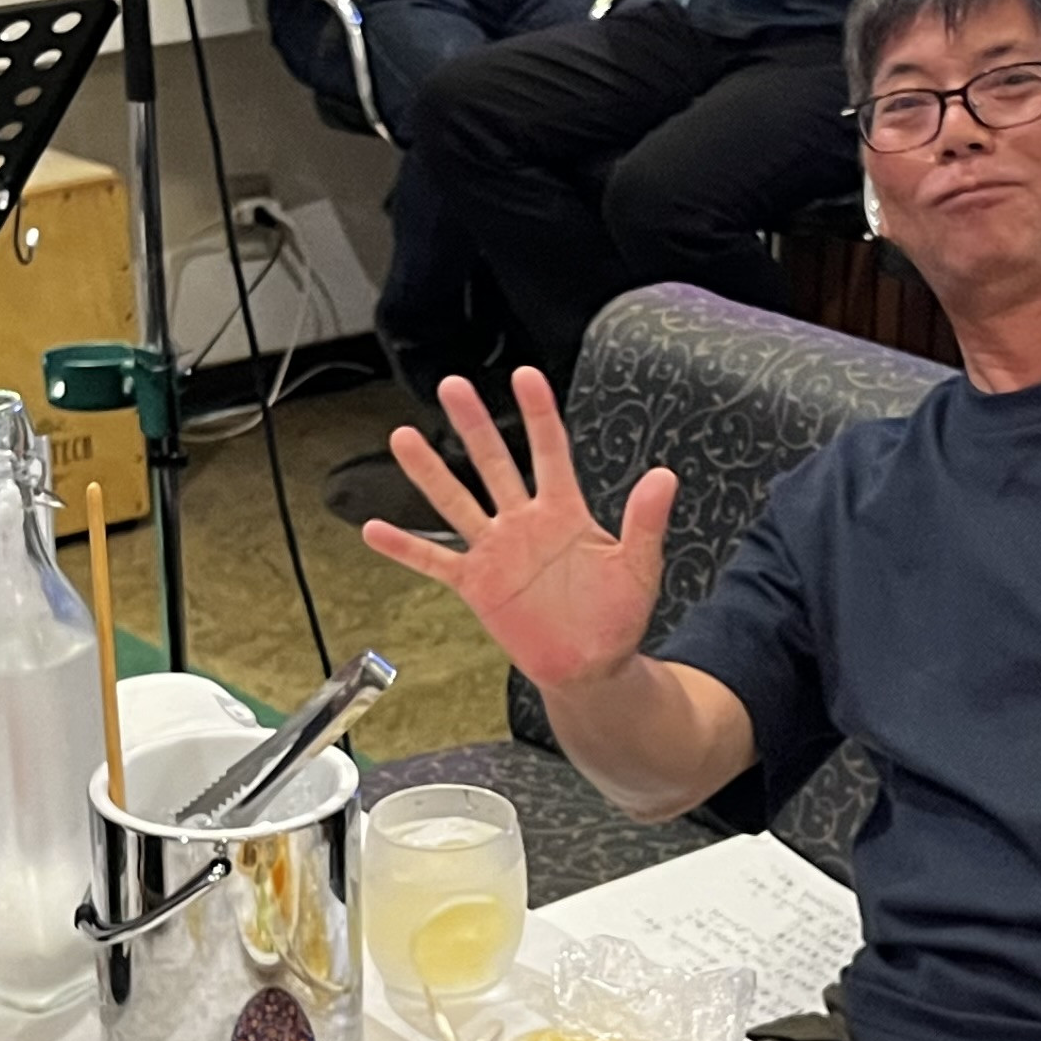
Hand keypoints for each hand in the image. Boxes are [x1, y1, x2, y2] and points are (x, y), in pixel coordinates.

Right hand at [359, 369, 677, 689]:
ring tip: (403, 436)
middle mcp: (524, 522)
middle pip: (494, 464)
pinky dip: (406, 546)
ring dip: (430, 471)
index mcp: (565, 512)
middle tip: (453, 385)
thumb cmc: (618, 614)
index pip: (550, 451)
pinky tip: (374, 529)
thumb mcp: (639, 567)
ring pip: (457, 502)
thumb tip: (666, 476)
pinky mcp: (477, 585)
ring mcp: (496, 551)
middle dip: (474, 425)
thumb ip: (645, 522)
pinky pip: (435, 560)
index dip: (538, 413)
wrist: (592, 665)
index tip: (524, 375)